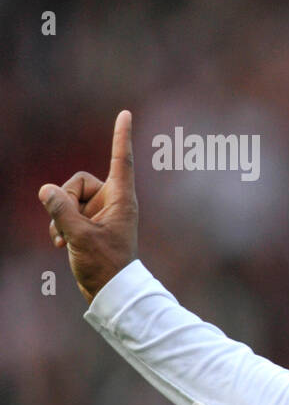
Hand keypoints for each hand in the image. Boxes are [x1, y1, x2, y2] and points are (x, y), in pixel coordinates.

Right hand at [38, 110, 138, 303]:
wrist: (110, 291)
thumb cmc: (104, 265)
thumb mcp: (79, 236)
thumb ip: (61, 210)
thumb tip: (46, 189)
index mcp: (121, 199)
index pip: (121, 161)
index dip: (121, 136)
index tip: (126, 113)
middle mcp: (113, 201)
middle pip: (78, 182)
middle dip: (65, 201)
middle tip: (69, 227)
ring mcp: (100, 212)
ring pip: (68, 198)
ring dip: (60, 217)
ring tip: (66, 239)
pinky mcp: (89, 222)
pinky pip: (66, 212)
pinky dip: (60, 225)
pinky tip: (61, 244)